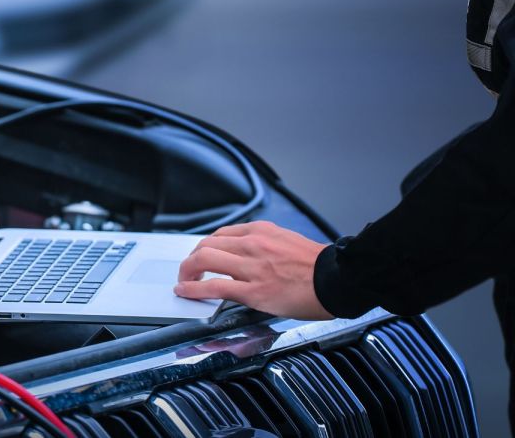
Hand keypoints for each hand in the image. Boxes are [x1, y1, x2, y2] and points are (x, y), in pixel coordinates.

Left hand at [174, 221, 333, 320]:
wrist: (340, 279)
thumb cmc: (319, 267)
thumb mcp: (287, 242)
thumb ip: (265, 246)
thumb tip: (248, 256)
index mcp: (262, 231)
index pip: (221, 234)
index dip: (206, 247)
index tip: (202, 256)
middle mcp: (253, 244)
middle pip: (206, 244)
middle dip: (191, 258)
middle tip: (188, 270)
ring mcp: (252, 267)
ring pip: (204, 259)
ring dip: (187, 271)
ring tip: (184, 281)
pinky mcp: (253, 290)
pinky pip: (213, 286)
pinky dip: (193, 289)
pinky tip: (185, 292)